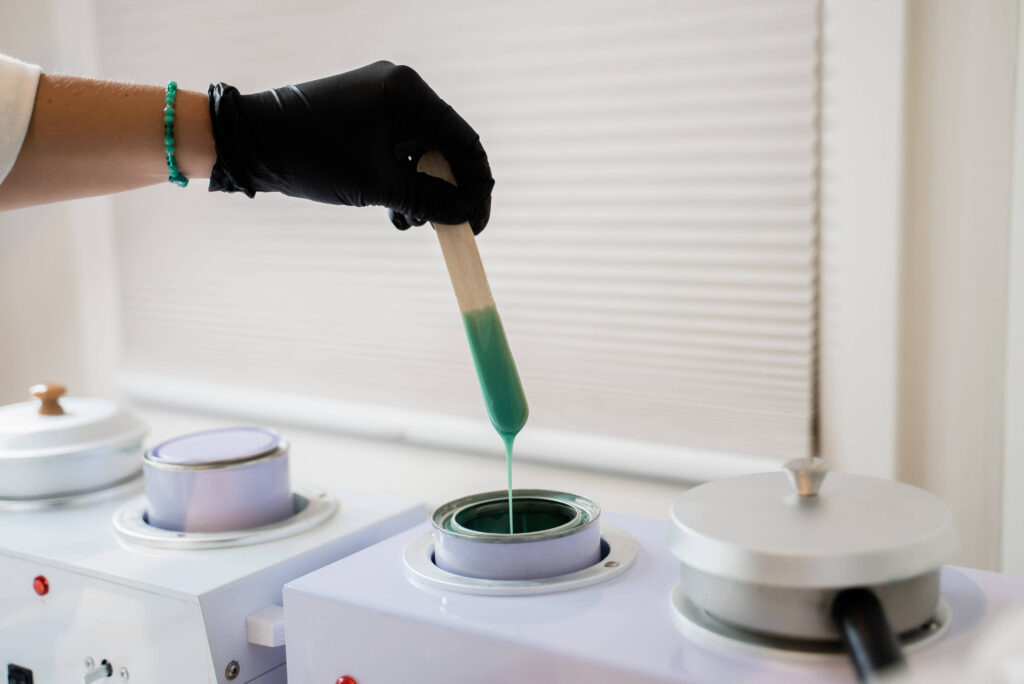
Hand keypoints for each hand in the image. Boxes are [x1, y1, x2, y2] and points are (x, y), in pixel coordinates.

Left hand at [207, 61, 493, 233]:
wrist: (251, 143)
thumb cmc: (312, 156)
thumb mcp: (379, 186)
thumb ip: (429, 200)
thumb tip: (465, 214)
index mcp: (409, 93)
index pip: (464, 141)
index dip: (476, 186)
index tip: (476, 223)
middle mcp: (401, 89)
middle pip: (446, 147)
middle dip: (447, 192)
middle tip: (445, 227)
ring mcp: (383, 101)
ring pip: (423, 153)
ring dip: (423, 192)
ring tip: (408, 221)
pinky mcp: (368, 116)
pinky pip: (401, 150)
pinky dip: (403, 180)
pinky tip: (395, 211)